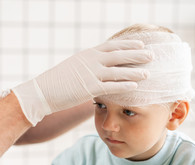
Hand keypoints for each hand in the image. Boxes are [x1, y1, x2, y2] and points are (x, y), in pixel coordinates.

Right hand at [12, 40, 151, 125]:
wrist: (42, 91)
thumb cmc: (58, 81)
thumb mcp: (74, 67)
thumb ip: (89, 65)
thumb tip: (99, 67)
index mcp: (89, 54)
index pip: (113, 45)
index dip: (128, 44)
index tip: (141, 43)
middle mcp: (92, 61)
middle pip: (119, 55)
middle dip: (137, 54)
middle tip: (152, 55)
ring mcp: (91, 74)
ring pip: (118, 71)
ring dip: (134, 71)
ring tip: (148, 73)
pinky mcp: (89, 88)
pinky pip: (111, 86)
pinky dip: (124, 86)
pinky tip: (135, 86)